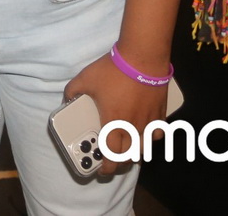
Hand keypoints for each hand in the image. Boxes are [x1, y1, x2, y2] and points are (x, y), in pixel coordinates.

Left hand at [63, 52, 170, 175]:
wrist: (142, 58)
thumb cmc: (113, 70)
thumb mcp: (85, 79)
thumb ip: (72, 91)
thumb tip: (66, 99)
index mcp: (113, 123)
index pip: (111, 155)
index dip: (106, 167)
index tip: (101, 170)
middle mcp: (132, 128)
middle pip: (128, 157)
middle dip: (119, 163)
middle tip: (112, 160)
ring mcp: (148, 122)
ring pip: (144, 148)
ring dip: (135, 153)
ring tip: (127, 149)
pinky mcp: (160, 114)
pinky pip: (156, 134)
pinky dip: (150, 138)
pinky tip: (144, 132)